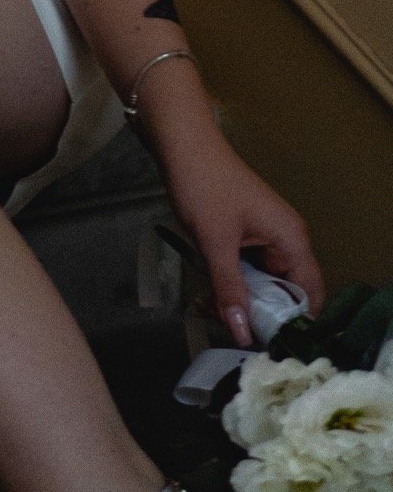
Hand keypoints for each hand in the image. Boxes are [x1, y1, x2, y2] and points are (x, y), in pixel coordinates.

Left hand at [154, 116, 323, 345]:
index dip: (293, 323)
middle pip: (284, 293)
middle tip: (229, 331)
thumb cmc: (204, 186)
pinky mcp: (245, 236)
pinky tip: (205, 296)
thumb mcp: (215, 242)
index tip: (269, 345)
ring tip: (209, 312)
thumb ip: (230, 289)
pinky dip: (228, 283)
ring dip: (239, 300)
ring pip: (261, 284)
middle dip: (258, 314)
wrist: (182, 145)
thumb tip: (242, 334)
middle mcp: (286, 241)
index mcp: (291, 240)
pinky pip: (244, 270)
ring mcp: (265, 238)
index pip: (309, 293)